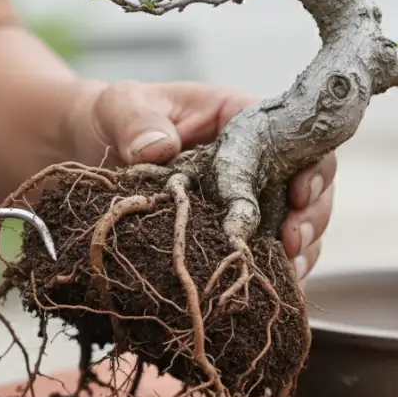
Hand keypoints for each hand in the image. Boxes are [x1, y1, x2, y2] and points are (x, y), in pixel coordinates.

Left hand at [70, 80, 335, 286]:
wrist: (86, 150)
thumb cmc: (111, 118)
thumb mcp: (119, 108)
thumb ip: (137, 122)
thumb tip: (161, 147)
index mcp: (239, 119)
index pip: (295, 136)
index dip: (311, 166)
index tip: (300, 195)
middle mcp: (254, 158)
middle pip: (309, 183)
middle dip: (311, 216)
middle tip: (294, 243)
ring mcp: (246, 196)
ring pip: (296, 222)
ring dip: (301, 250)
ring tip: (289, 274)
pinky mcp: (231, 230)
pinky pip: (265, 250)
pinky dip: (275, 270)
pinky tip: (276, 288)